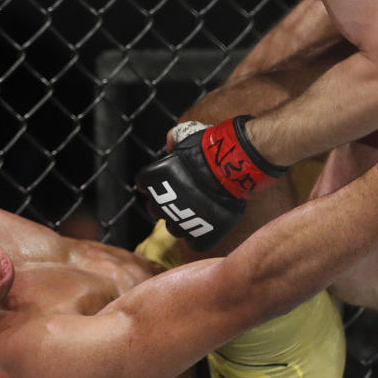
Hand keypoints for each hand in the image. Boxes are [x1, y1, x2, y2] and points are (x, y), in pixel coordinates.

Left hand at [134, 116, 284, 250]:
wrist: (234, 164)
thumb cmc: (210, 148)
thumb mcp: (187, 134)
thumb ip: (174, 139)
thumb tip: (170, 143)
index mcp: (154, 180)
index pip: (143, 183)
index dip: (154, 181)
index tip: (164, 179)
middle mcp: (163, 205)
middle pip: (154, 209)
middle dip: (165, 203)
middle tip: (181, 196)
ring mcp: (182, 223)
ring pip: (173, 229)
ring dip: (180, 221)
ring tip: (195, 211)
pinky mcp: (202, 235)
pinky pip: (194, 243)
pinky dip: (199, 237)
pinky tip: (206, 226)